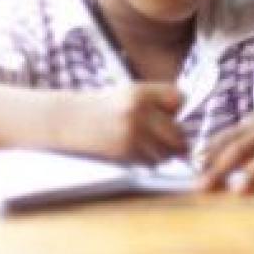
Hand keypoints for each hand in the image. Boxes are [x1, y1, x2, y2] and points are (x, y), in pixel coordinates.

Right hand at [61, 83, 186, 162]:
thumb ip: (156, 102)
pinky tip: (138, 151)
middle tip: (167, 137)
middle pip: (179, 131)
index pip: (179, 98)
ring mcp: (132, 133)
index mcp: (140, 92)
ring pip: (167, 150)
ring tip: (150, 144)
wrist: (68, 120)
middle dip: (176, 136)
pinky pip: (151, 161)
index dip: (175, 107)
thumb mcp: (129, 94)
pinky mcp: (124, 152)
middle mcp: (138, 112)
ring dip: (165, 151)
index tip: (167, 112)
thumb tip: (185, 118)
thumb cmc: (102, 107)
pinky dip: (150, 160)